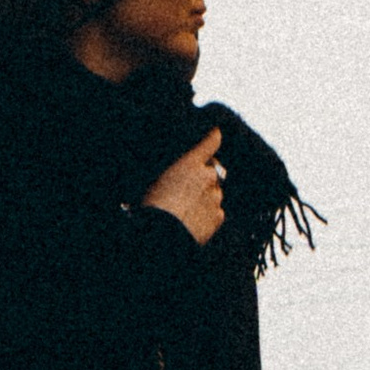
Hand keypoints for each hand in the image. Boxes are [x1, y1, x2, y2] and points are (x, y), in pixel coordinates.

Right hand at [144, 126, 225, 246]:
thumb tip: (173, 175)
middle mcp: (207, 177)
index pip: (210, 142)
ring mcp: (215, 197)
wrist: (163, 237)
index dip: (214, 136)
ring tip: (187, 209)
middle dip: (203, 176)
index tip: (217, 133)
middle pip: (211, 170)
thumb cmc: (151, 207)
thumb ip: (170, 173)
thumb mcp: (153, 181)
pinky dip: (208, 214)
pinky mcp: (218, 217)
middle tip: (186, 189)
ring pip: (214, 191)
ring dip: (206, 196)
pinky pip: (215, 211)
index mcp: (190, 163)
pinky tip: (193, 221)